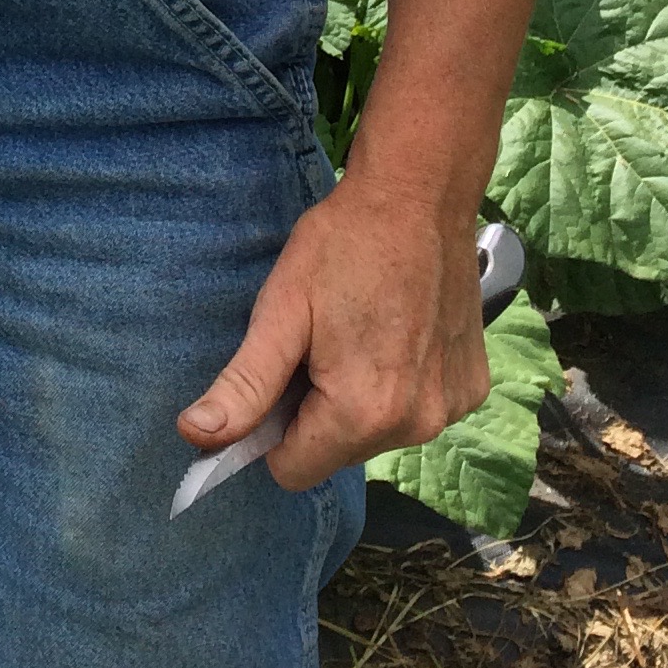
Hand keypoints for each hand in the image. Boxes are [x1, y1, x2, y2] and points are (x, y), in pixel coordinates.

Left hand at [175, 172, 490, 492]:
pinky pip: (416, 408)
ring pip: (377, 432)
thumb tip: (195, 437)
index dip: (273, 429)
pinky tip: (398, 329)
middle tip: (320, 340)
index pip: (293, 471)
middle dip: (317, 409)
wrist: (420, 195)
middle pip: (337, 451)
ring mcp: (452, 409)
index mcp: (362, 415)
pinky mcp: (473, 387)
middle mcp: (416, 427)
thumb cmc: (341, 245)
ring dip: (359, 396)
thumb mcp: (279, 310)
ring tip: (359, 329)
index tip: (281, 373)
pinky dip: (401, 381)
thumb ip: (243, 385)